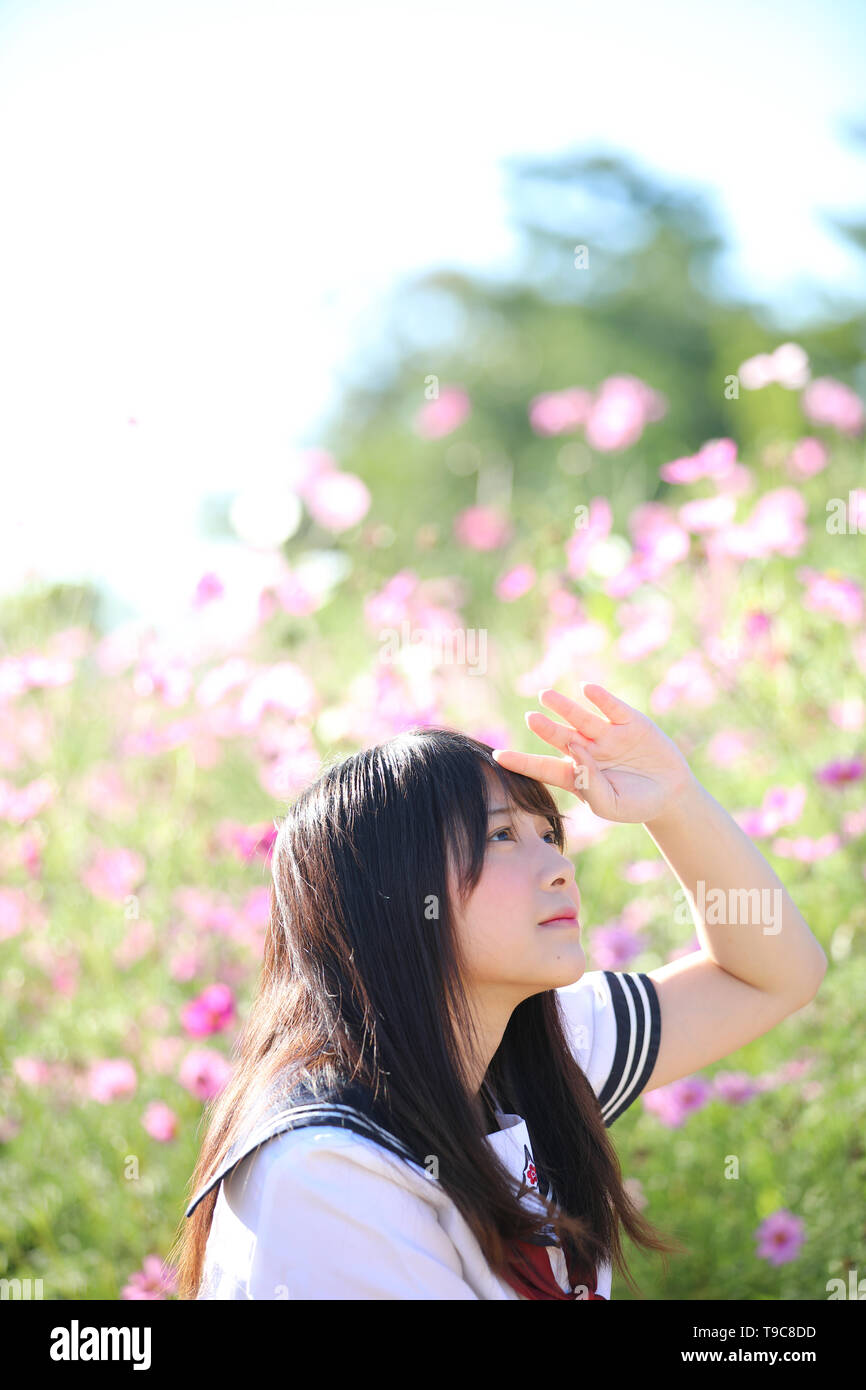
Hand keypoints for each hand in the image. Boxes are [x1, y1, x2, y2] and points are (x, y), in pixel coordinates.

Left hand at [490, 683, 694, 824]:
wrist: (671, 793)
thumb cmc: (637, 803)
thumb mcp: (613, 806)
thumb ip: (591, 786)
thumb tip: (576, 752)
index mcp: (577, 775)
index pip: (543, 767)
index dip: (522, 761)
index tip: (498, 756)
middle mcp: (587, 751)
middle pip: (561, 737)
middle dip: (546, 728)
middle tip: (530, 718)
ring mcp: (607, 735)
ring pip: (582, 718)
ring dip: (565, 707)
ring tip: (546, 695)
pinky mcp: (629, 722)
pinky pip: (612, 708)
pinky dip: (601, 699)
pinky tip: (587, 689)